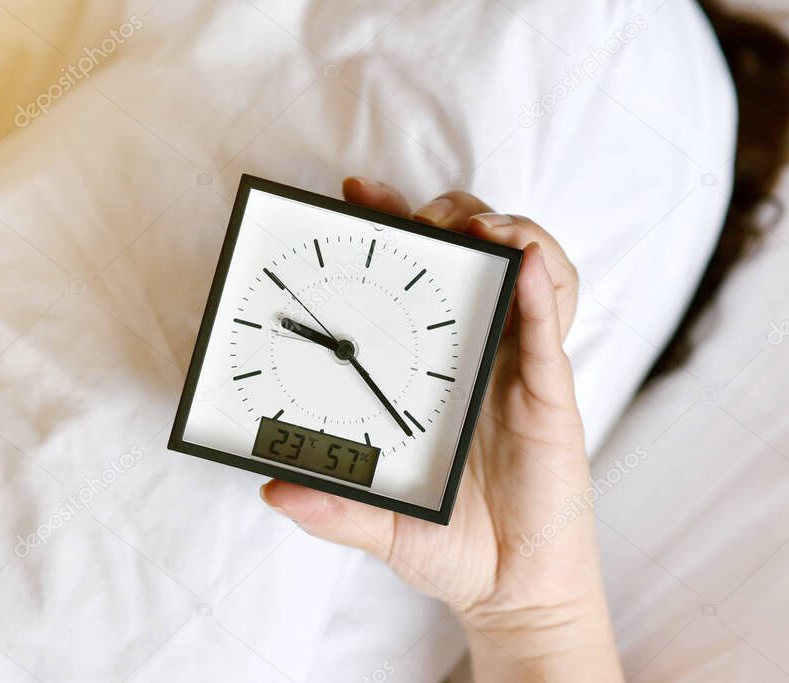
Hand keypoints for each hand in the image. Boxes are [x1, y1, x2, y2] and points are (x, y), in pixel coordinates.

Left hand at [260, 178, 620, 680]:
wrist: (508, 589)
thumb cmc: (447, 542)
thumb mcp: (376, 520)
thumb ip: (329, 506)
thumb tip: (271, 491)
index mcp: (436, 366)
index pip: (418, 279)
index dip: (394, 227)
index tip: (356, 193)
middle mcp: (480, 354)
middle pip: (477, 256)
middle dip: (453, 216)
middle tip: (420, 214)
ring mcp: (518, 368)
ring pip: (531, 275)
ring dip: (510, 235)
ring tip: (483, 229)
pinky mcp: (552, 395)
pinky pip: (551, 332)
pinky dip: (543, 293)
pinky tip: (524, 268)